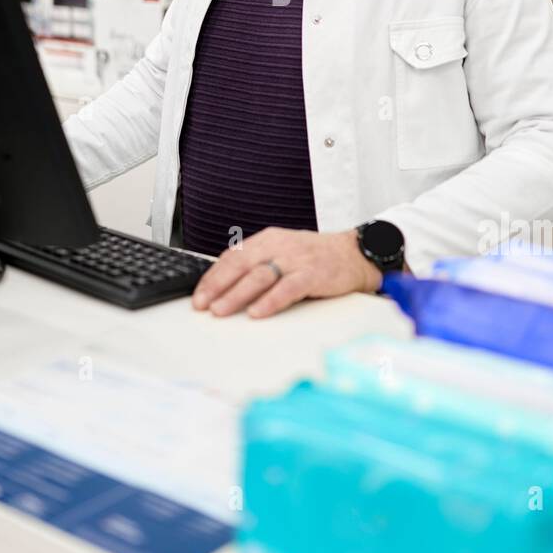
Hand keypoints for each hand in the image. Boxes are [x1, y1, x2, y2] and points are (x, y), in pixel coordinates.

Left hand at [192, 228, 379, 319]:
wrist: (355, 254)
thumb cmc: (315, 257)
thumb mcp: (283, 253)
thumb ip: (258, 265)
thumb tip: (225, 288)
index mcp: (268, 240)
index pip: (233, 257)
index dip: (212, 277)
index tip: (198, 296)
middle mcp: (279, 246)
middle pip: (241, 265)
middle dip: (218, 286)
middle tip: (202, 305)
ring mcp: (296, 259)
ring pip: (260, 276)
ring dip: (237, 295)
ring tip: (221, 311)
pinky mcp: (313, 274)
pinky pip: (288, 288)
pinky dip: (270, 301)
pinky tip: (257, 312)